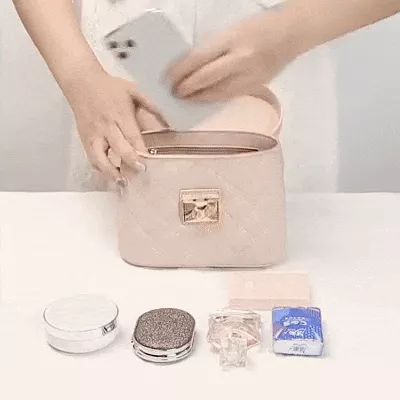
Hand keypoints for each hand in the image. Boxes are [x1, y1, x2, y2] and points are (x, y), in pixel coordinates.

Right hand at [65, 71, 167, 179]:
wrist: (81, 81)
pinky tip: (111, 176)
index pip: (132, 135)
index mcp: (120, 113)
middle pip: (119, 147)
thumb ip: (151, 106)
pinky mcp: (84, 139)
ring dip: (111, 172)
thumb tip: (169, 123)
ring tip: (123, 182)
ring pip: (100, 157)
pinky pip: (91, 158)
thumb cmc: (110, 87)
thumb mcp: (133, 91)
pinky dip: (100, 169)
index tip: (149, 161)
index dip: (140, 150)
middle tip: (141, 172)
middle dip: (130, 162)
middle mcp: (106, 125)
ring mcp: (94, 134)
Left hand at [168, 11, 297, 100]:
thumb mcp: (231, 31)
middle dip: (187, 88)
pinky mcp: (256, 86)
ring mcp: (250, 75)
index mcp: (231, 39)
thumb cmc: (258, 27)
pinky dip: (215, 98)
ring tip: (187, 99)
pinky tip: (205, 99)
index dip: (180, 71)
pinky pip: (230, 95)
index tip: (168, 78)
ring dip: (199, 98)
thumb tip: (191, 66)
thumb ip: (213, 48)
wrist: (292, 33)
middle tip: (174, 93)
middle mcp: (240, 59)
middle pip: (206, 78)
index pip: (198, 58)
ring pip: (218, 92)